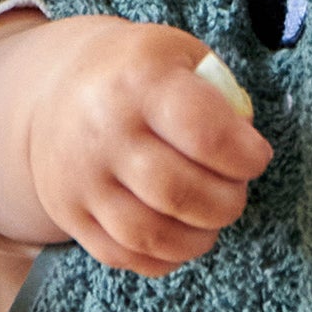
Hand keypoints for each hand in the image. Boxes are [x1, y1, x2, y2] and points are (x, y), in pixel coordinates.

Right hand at [18, 18, 271, 275]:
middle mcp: (105, 132)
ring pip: (148, 234)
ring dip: (196, 239)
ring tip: (211, 221)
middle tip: (236, 193)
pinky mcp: (68, 212)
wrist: (55, 86)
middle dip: (225, 203)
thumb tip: (245, 142)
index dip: (244, 155)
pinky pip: (119, 254)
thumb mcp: (180, 53)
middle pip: (177, 191)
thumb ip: (221, 94)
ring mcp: (82, 178)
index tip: (257, 157)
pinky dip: (161, 258)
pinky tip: (180, 238)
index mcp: (141, 83)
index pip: (204, 133)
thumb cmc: (136, 69)